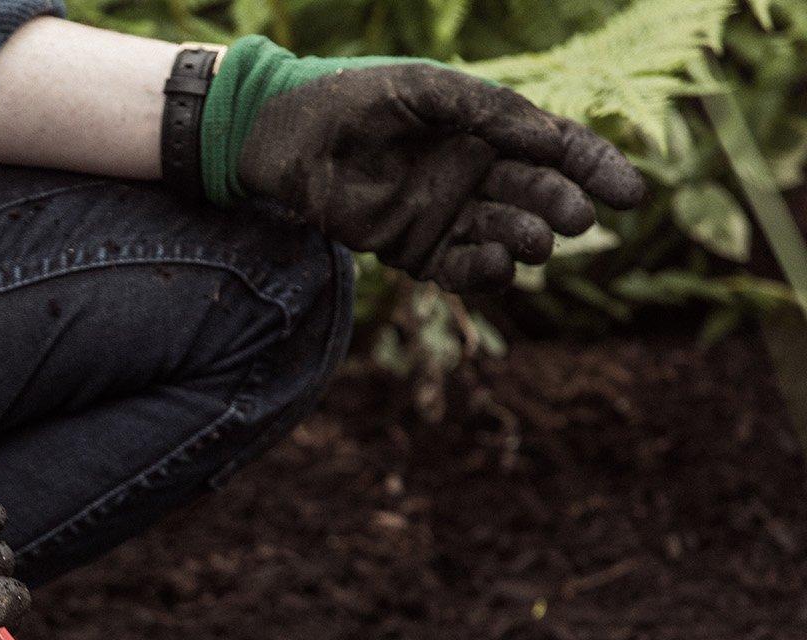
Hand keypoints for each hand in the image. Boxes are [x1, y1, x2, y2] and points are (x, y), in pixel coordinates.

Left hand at [201, 36, 646, 292]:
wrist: (287, 138)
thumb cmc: (356, 98)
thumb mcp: (426, 90)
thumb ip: (488, 110)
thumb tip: (550, 137)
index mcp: (489, 129)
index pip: (558, 150)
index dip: (596, 170)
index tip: (628, 194)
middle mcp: (476, 174)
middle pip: (539, 196)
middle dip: (561, 207)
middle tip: (572, 218)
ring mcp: (447, 214)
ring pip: (506, 236)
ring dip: (528, 241)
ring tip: (533, 241)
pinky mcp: (413, 250)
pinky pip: (461, 270)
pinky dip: (484, 274)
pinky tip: (498, 267)